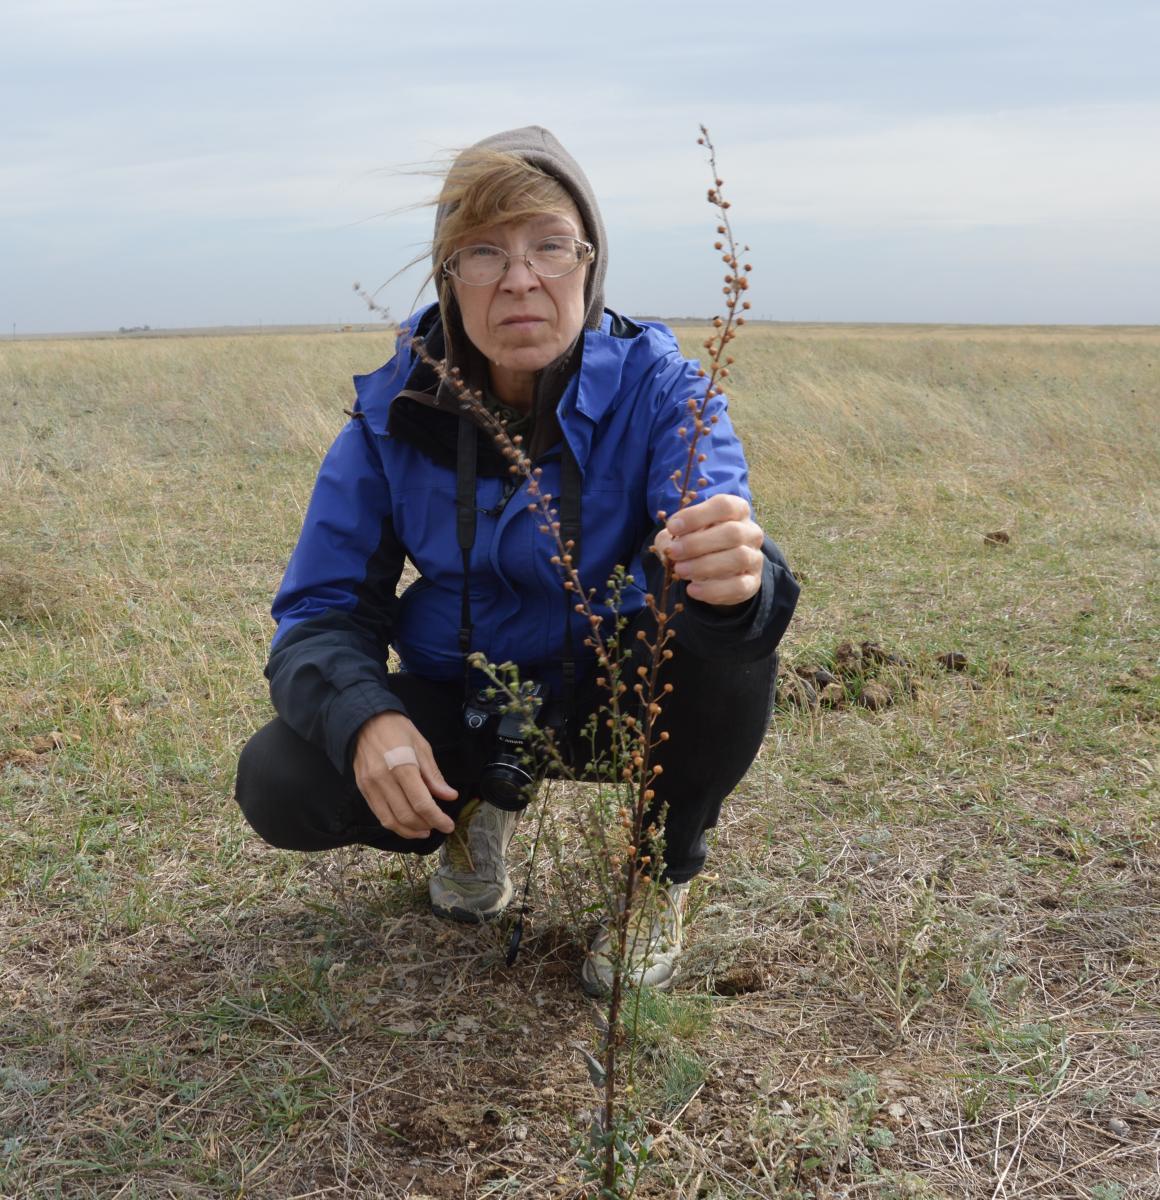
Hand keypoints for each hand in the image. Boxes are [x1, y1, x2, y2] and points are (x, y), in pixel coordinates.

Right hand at [353, 712, 457, 838]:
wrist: (364, 721)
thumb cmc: (397, 730)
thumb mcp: (422, 746)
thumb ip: (433, 775)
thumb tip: (449, 796)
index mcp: (402, 766)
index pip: (421, 802)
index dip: (437, 818)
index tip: (449, 825)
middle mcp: (383, 779)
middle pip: (406, 815)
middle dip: (426, 825)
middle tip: (438, 826)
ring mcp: (370, 786)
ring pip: (390, 820)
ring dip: (409, 831)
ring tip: (424, 830)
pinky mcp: (362, 789)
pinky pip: (379, 814)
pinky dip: (394, 824)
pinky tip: (406, 824)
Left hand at [653, 493, 764, 606]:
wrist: (715, 573)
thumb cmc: (697, 544)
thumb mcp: (682, 534)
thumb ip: (673, 536)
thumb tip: (670, 545)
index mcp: (737, 511)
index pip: (724, 506)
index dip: (697, 516)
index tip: (673, 527)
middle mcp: (751, 532)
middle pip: (732, 532)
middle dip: (697, 543)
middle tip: (673, 552)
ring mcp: (754, 558)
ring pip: (738, 558)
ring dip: (704, 565)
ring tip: (680, 571)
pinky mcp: (752, 583)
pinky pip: (739, 586)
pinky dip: (713, 589)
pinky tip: (692, 590)